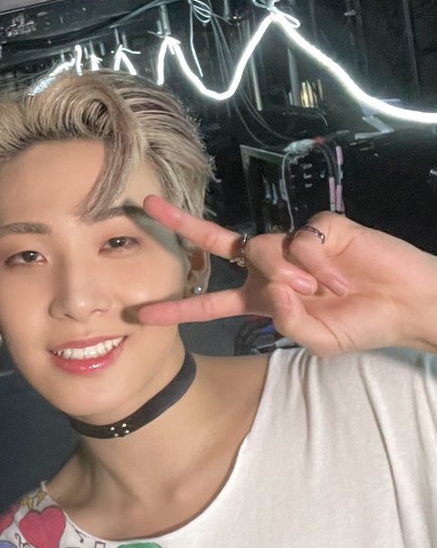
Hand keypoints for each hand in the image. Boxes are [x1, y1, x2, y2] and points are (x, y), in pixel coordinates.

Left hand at [137, 196, 436, 355]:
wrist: (405, 303)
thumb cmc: (361, 325)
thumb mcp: (319, 342)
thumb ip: (289, 323)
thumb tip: (274, 288)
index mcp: (263, 299)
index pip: (211, 303)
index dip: (178, 309)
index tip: (141, 313)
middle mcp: (271, 268)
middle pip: (217, 242)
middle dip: (181, 224)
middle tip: (148, 205)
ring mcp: (293, 244)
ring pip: (263, 247)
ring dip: (289, 274)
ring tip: (323, 290)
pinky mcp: (319, 227)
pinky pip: (300, 239)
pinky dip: (317, 263)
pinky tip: (340, 275)